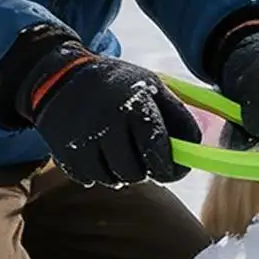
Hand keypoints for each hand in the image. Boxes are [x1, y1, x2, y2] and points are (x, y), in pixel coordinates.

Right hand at [29, 53, 201, 185]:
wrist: (63, 79)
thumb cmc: (120, 85)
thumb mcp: (153, 88)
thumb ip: (177, 116)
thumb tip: (195, 145)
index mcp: (136, 106)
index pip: (157, 149)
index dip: (170, 168)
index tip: (175, 171)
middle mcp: (108, 124)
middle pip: (134, 171)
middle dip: (145, 172)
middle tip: (147, 162)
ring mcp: (83, 140)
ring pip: (111, 179)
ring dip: (122, 174)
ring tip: (124, 155)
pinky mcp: (63, 153)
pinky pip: (88, 179)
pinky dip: (99, 174)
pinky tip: (102, 156)